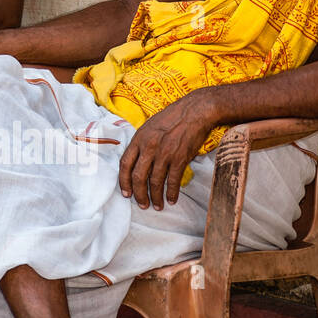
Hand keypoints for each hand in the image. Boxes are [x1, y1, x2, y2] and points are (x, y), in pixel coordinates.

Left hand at [117, 91, 217, 210]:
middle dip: (139, 194)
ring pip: (155, 181)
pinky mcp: (180, 158)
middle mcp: (149, 147)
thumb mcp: (149, 127)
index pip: (124, 164)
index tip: (126, 193)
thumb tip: (138, 162)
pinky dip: (172, 193)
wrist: (194, 111)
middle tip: (142, 204)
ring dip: (155, 197)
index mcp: (138, 139)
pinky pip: (173, 180)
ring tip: (157, 206)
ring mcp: (164, 153)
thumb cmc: (171, 118)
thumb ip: (141, 144)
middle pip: (138, 176)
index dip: (123, 181)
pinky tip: (172, 200)